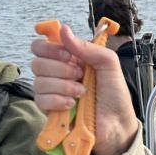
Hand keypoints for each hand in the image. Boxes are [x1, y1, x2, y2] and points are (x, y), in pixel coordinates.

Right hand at [30, 23, 138, 154]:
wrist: (118, 124)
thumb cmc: (115, 94)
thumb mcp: (109, 64)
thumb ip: (88, 47)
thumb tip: (64, 30)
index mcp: (68, 59)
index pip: (41, 46)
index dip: (50, 48)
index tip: (69, 56)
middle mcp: (57, 74)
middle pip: (37, 62)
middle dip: (60, 68)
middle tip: (80, 76)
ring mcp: (52, 93)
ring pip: (38, 81)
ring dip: (62, 85)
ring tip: (81, 93)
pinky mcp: (50, 111)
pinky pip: (40, 100)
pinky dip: (56, 100)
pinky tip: (71, 104)